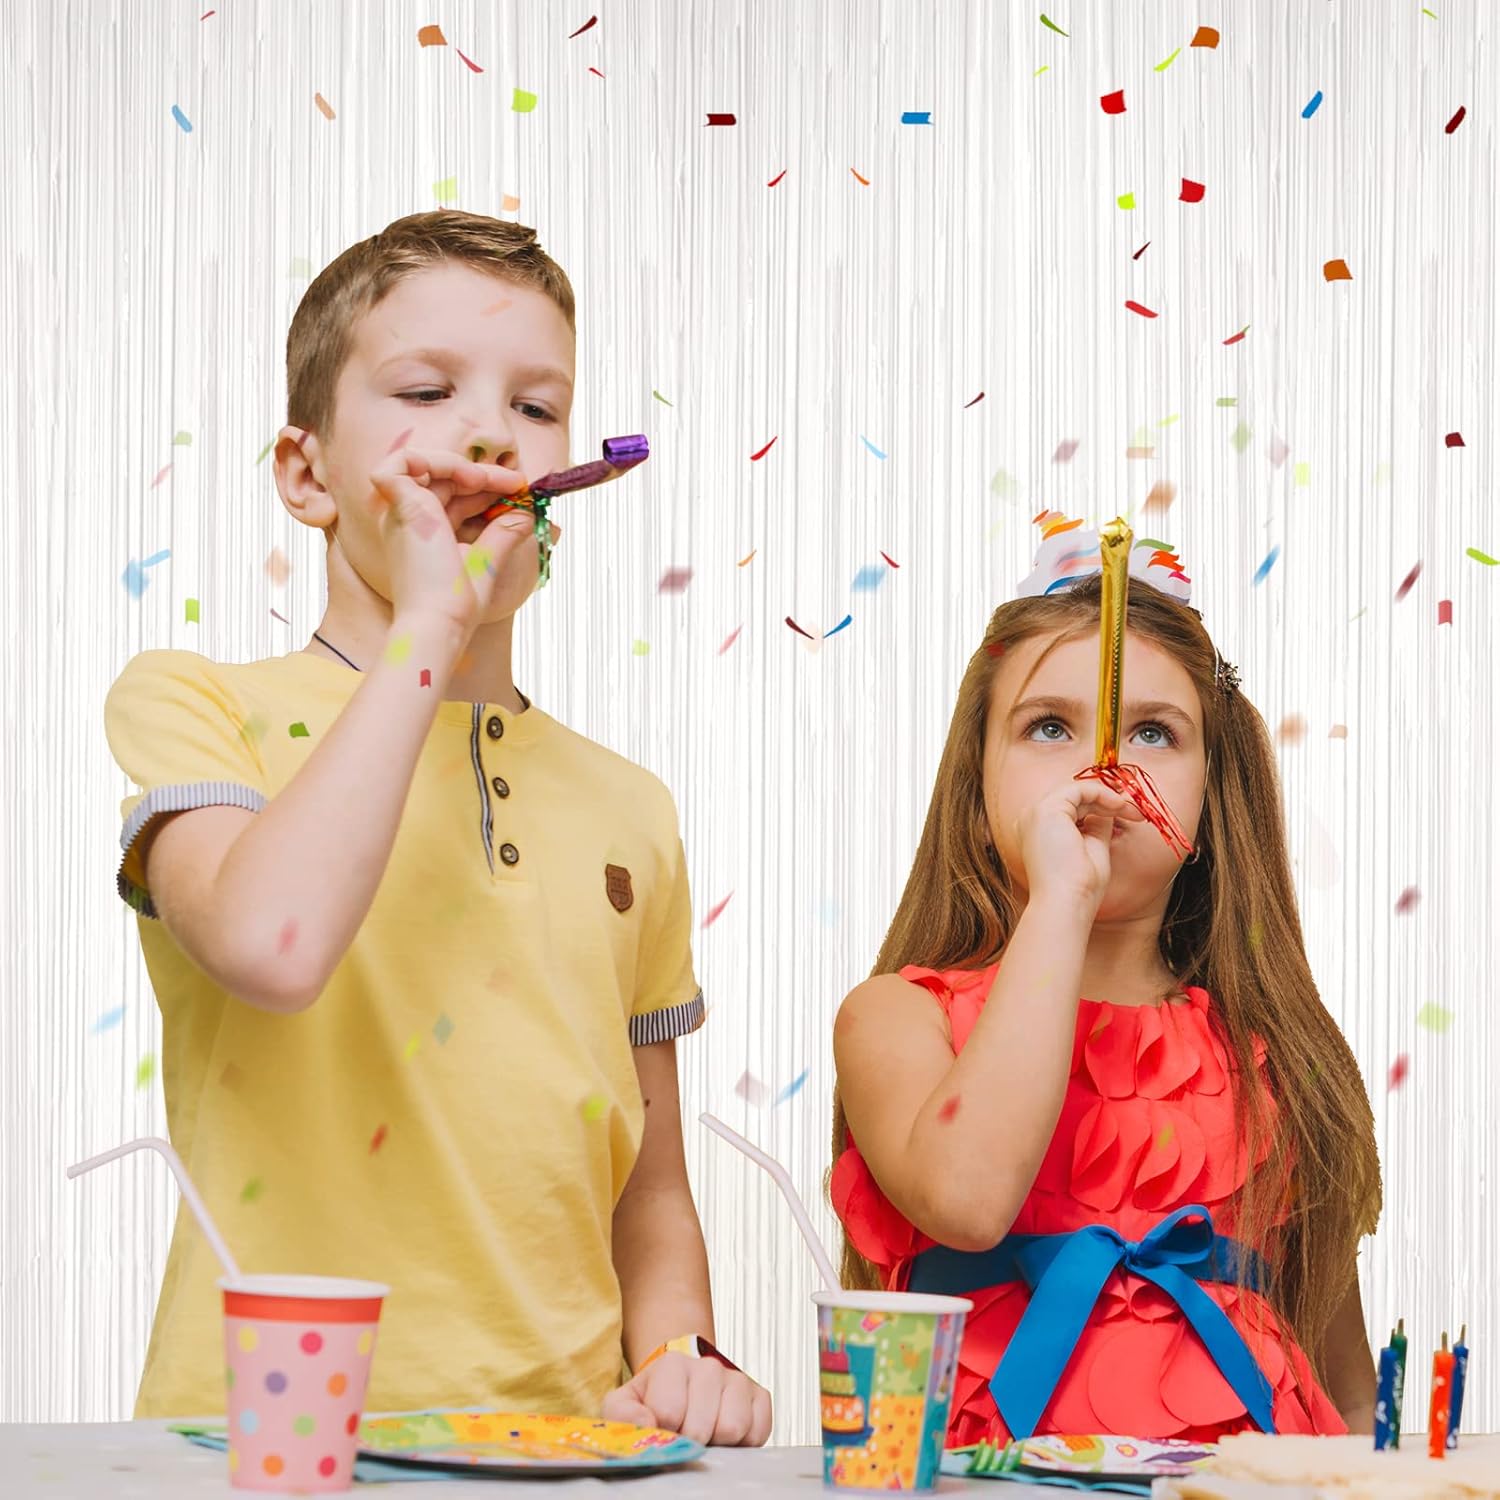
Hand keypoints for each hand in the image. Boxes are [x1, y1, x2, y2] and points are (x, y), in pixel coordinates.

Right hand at [368, 447, 543, 638]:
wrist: (441, 623)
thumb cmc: (459, 603)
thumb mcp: (489, 559)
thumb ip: (505, 531)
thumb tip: (527, 510)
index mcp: (427, 531)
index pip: (453, 494)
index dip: (486, 485)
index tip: (519, 490)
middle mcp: (409, 519)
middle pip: (441, 477)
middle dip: (483, 474)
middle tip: (517, 482)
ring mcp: (401, 512)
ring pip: (422, 463)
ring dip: (460, 464)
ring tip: (492, 480)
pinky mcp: (400, 507)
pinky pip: (400, 462)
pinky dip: (432, 458)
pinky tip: (468, 477)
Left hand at [601, 1352, 771, 1446]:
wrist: (682, 1386)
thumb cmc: (651, 1401)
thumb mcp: (623, 1405)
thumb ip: (623, 1414)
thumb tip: (648, 1423)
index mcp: (673, 1364)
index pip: (669, 1411)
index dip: (663, 1431)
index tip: (661, 1429)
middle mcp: (708, 1366)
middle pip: (702, 1426)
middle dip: (690, 1440)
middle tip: (683, 1434)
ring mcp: (737, 1379)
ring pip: (733, 1428)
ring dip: (716, 1442)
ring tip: (704, 1434)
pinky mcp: (759, 1396)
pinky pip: (758, 1431)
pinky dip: (742, 1443)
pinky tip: (724, 1434)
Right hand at [1012, 778, 1145, 912]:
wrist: (1067, 902)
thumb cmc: (1078, 886)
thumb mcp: (1092, 849)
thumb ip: (1097, 826)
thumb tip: (1109, 810)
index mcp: (1038, 833)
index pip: (1071, 810)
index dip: (1100, 808)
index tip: (1128, 815)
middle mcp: (1031, 821)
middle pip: (1073, 798)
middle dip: (1106, 801)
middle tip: (1135, 811)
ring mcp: (1035, 813)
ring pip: (1076, 791)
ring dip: (1108, 797)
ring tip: (1131, 811)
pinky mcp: (1046, 809)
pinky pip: (1079, 789)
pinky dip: (1102, 794)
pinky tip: (1119, 806)